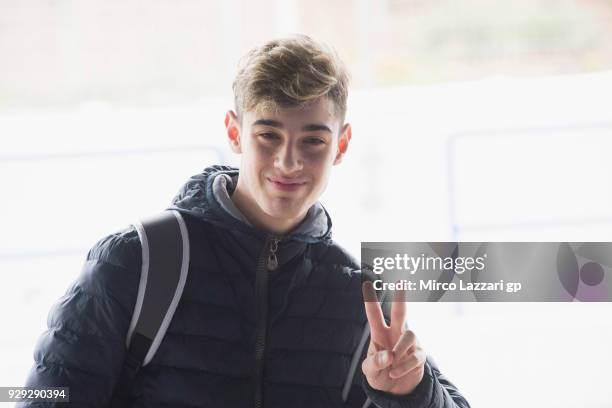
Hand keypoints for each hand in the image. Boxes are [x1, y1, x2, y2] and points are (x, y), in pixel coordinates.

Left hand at [361, 281, 425, 395]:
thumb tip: (388, 355)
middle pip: (400, 312)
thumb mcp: (369, 371)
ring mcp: (409, 344)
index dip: (370, 300)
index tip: (367, 283)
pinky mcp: (419, 355)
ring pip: (410, 334)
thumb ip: (374, 362)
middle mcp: (395, 334)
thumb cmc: (379, 374)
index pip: (374, 315)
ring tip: (392, 361)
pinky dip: (404, 365)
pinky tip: (395, 372)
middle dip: (400, 298)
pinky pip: (415, 356)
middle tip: (401, 282)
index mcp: (379, 334)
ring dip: (400, 348)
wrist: (394, 392)